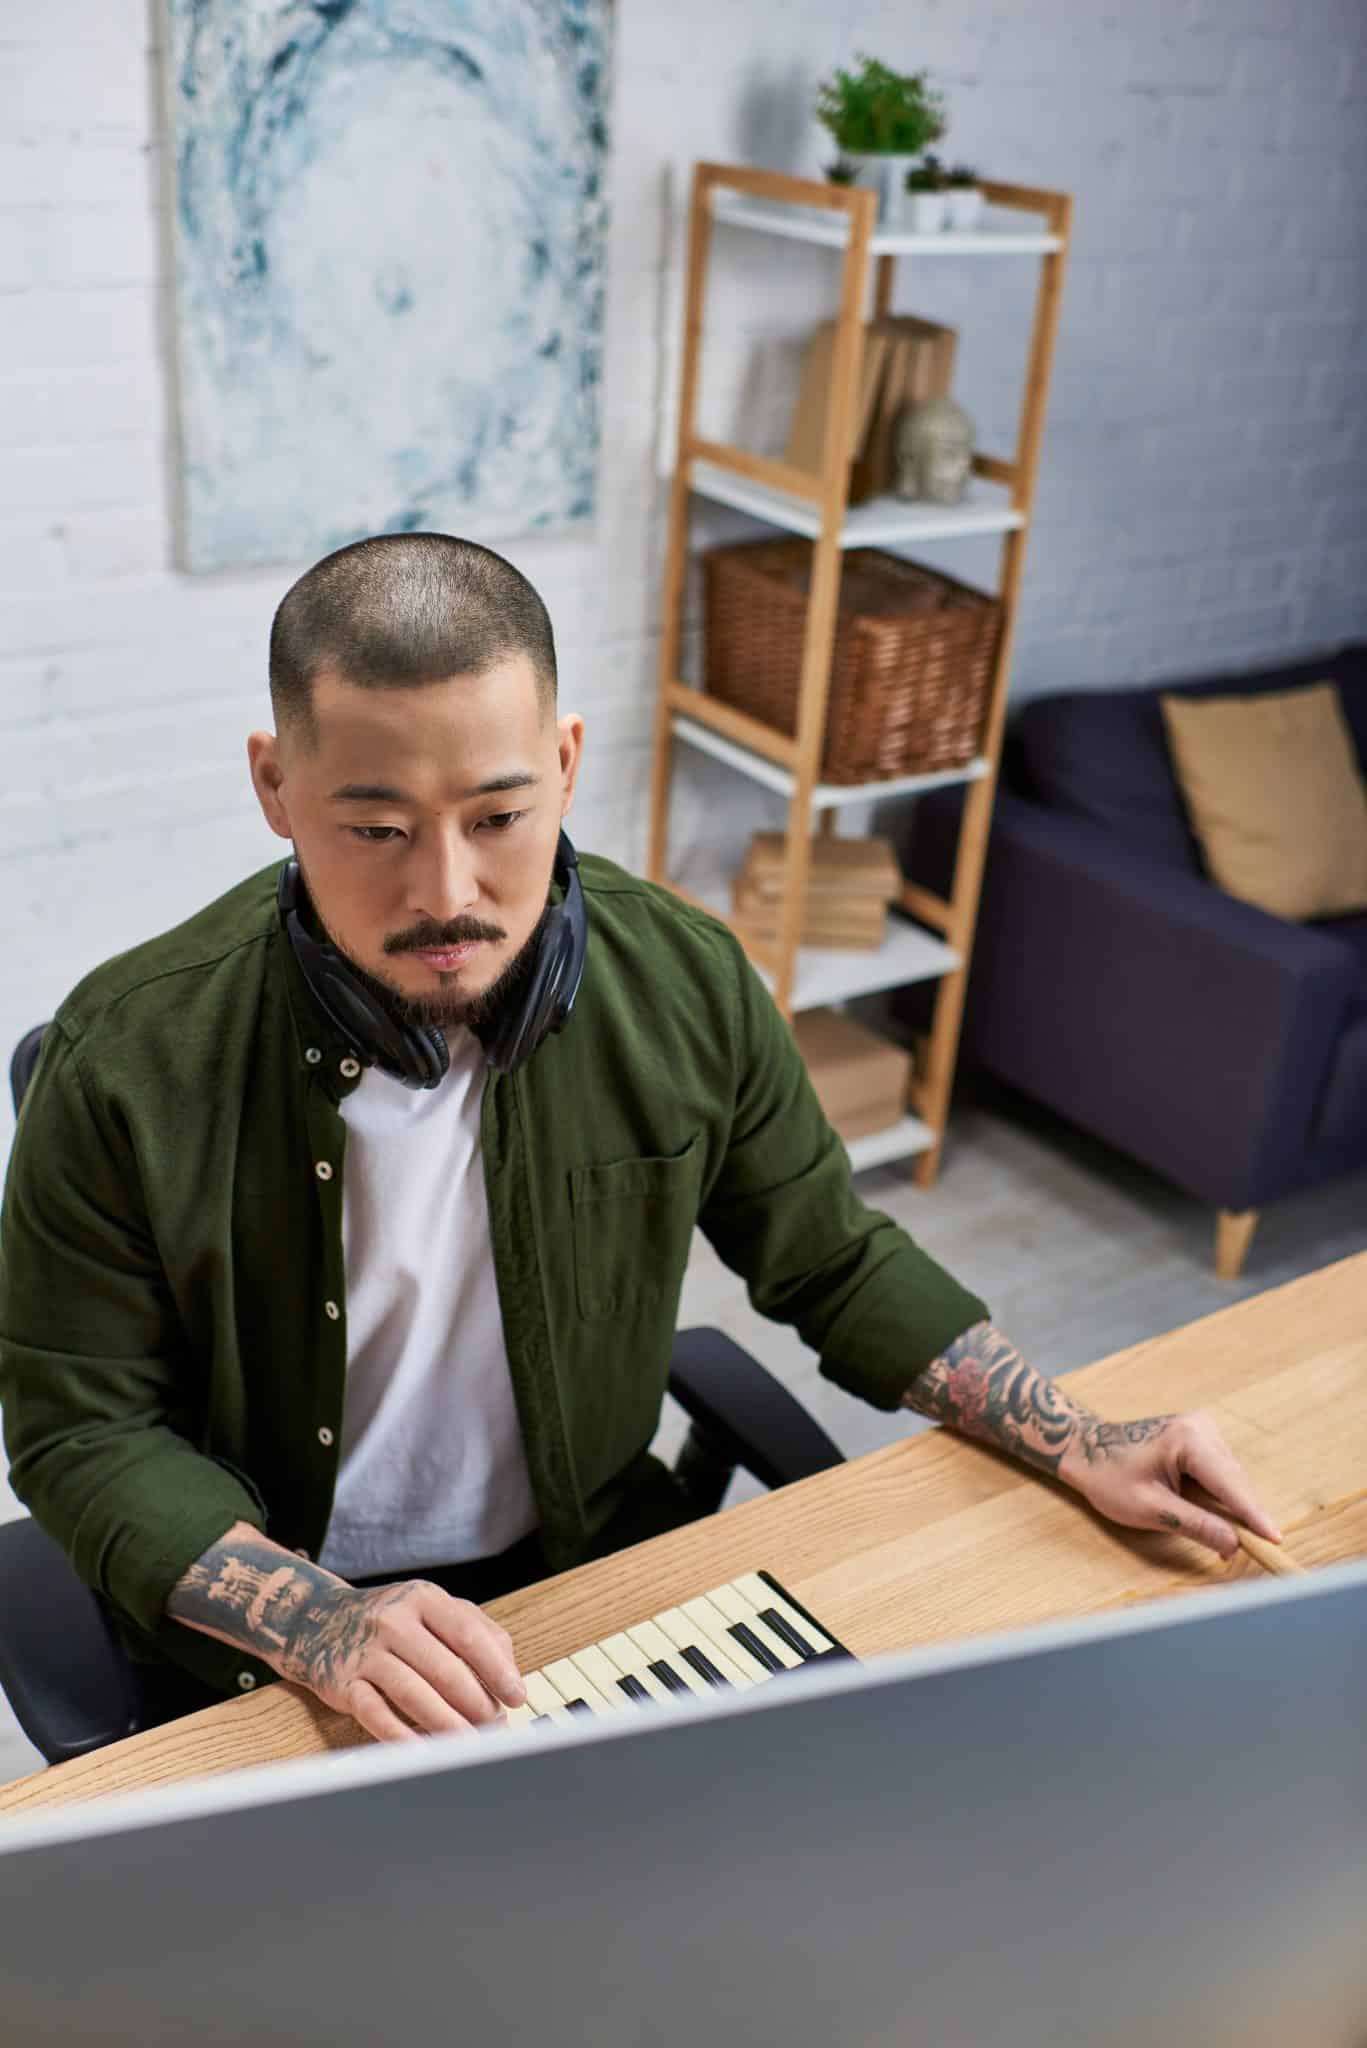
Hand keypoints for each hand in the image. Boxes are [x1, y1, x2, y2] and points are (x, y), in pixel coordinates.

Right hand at [272, 1578, 527, 1743]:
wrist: (318, 1621)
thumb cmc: (392, 1621)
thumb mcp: (432, 1609)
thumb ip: (476, 1630)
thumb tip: (509, 1672)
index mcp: (422, 1598)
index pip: (468, 1635)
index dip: (497, 1670)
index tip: (516, 1696)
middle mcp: (392, 1621)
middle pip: (445, 1670)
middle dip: (477, 1705)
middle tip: (495, 1727)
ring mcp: (364, 1652)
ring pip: (414, 1694)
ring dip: (448, 1725)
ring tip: (470, 1746)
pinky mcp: (343, 1683)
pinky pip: (377, 1715)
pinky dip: (403, 1738)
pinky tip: (425, 1753)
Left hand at [1058, 1408, 1281, 1559]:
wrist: (1087, 1449)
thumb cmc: (1109, 1477)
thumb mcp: (1150, 1508)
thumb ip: (1195, 1525)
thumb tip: (1234, 1544)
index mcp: (1188, 1439)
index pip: (1230, 1485)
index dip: (1253, 1516)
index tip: (1275, 1541)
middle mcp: (1201, 1428)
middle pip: (1236, 1482)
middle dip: (1243, 1518)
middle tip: (1248, 1553)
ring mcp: (1203, 1430)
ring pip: (1232, 1480)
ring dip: (1232, 1509)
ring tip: (1227, 1541)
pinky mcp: (1201, 1438)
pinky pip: (1222, 1474)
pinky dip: (1222, 1498)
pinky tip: (1215, 1518)